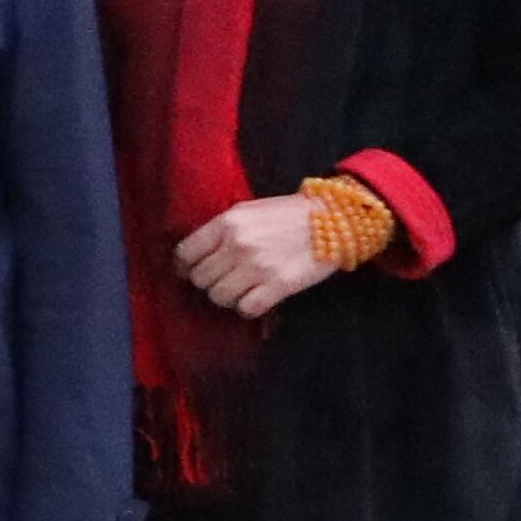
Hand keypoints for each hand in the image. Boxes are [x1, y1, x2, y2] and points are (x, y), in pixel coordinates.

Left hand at [173, 194, 333, 318]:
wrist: (334, 219)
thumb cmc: (288, 214)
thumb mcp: (248, 211)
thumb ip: (222, 230)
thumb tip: (197, 254)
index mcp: (226, 223)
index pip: (186, 253)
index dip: (185, 266)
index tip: (191, 271)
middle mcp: (237, 245)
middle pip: (200, 279)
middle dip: (208, 282)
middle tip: (223, 280)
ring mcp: (257, 267)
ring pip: (219, 296)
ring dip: (227, 297)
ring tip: (240, 290)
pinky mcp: (279, 285)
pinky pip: (246, 309)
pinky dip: (248, 308)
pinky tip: (256, 299)